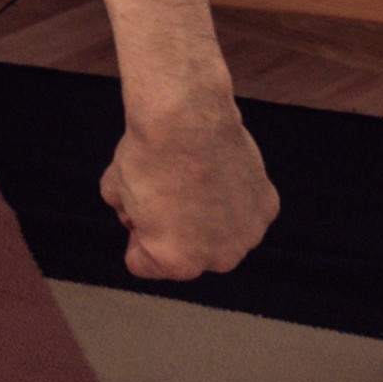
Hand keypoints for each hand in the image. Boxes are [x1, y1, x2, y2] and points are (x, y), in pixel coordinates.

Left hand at [99, 102, 278, 279]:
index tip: (138, 215)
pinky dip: (234, 197)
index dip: (135, 235)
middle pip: (187, 253)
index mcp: (176, 261)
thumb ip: (126, 214)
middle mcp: (218, 257)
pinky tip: (218, 174)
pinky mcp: (267, 206)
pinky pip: (245, 211)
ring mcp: (247, 233)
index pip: (144, 263)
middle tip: (167, 195)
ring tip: (194, 181)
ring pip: (220, 235)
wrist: (187, 118)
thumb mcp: (115, 190)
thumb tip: (132, 211)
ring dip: (208, 217)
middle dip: (175, 231)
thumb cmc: (152, 154)